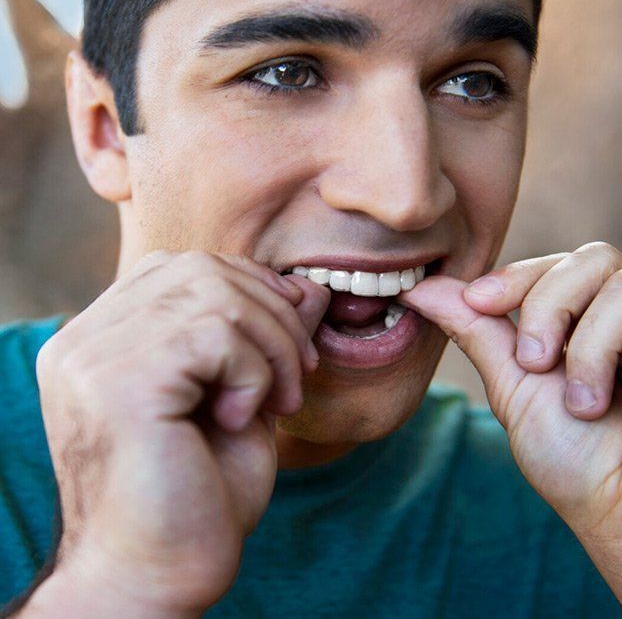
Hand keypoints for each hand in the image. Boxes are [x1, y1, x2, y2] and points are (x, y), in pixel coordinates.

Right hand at [27, 250, 329, 615]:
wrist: (157, 575)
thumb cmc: (200, 491)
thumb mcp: (245, 396)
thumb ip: (268, 338)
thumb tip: (312, 288)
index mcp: (105, 338)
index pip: (183, 268)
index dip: (250, 289)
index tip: (290, 342)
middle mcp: (86, 338)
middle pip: (204, 270)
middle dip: (274, 316)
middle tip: (298, 376)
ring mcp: (93, 357)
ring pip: (216, 295)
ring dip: (273, 347)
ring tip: (278, 401)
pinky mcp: (118, 383)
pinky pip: (215, 335)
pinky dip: (253, 372)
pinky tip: (243, 418)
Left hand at [399, 242, 621, 605]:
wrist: (619, 507)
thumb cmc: (570, 454)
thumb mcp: (512, 383)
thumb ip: (473, 329)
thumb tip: (417, 289)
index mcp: (574, 323)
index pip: (547, 268)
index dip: (513, 276)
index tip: (477, 301)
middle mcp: (613, 315)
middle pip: (584, 257)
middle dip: (544, 302)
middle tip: (531, 362)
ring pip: (611, 273)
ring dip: (580, 338)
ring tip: (575, 399)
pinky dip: (602, 348)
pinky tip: (596, 401)